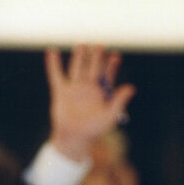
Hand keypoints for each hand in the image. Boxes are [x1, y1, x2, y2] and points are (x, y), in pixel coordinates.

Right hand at [45, 45, 135, 161]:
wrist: (74, 139)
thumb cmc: (94, 130)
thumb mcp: (110, 116)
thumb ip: (119, 102)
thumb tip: (132, 87)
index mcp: (101, 93)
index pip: (107, 75)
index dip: (111, 66)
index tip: (115, 56)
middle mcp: (88, 88)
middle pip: (93, 68)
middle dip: (96, 57)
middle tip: (100, 46)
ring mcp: (74, 88)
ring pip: (77, 68)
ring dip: (79, 57)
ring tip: (82, 45)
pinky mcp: (61, 92)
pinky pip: (56, 75)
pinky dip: (53, 64)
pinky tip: (52, 51)